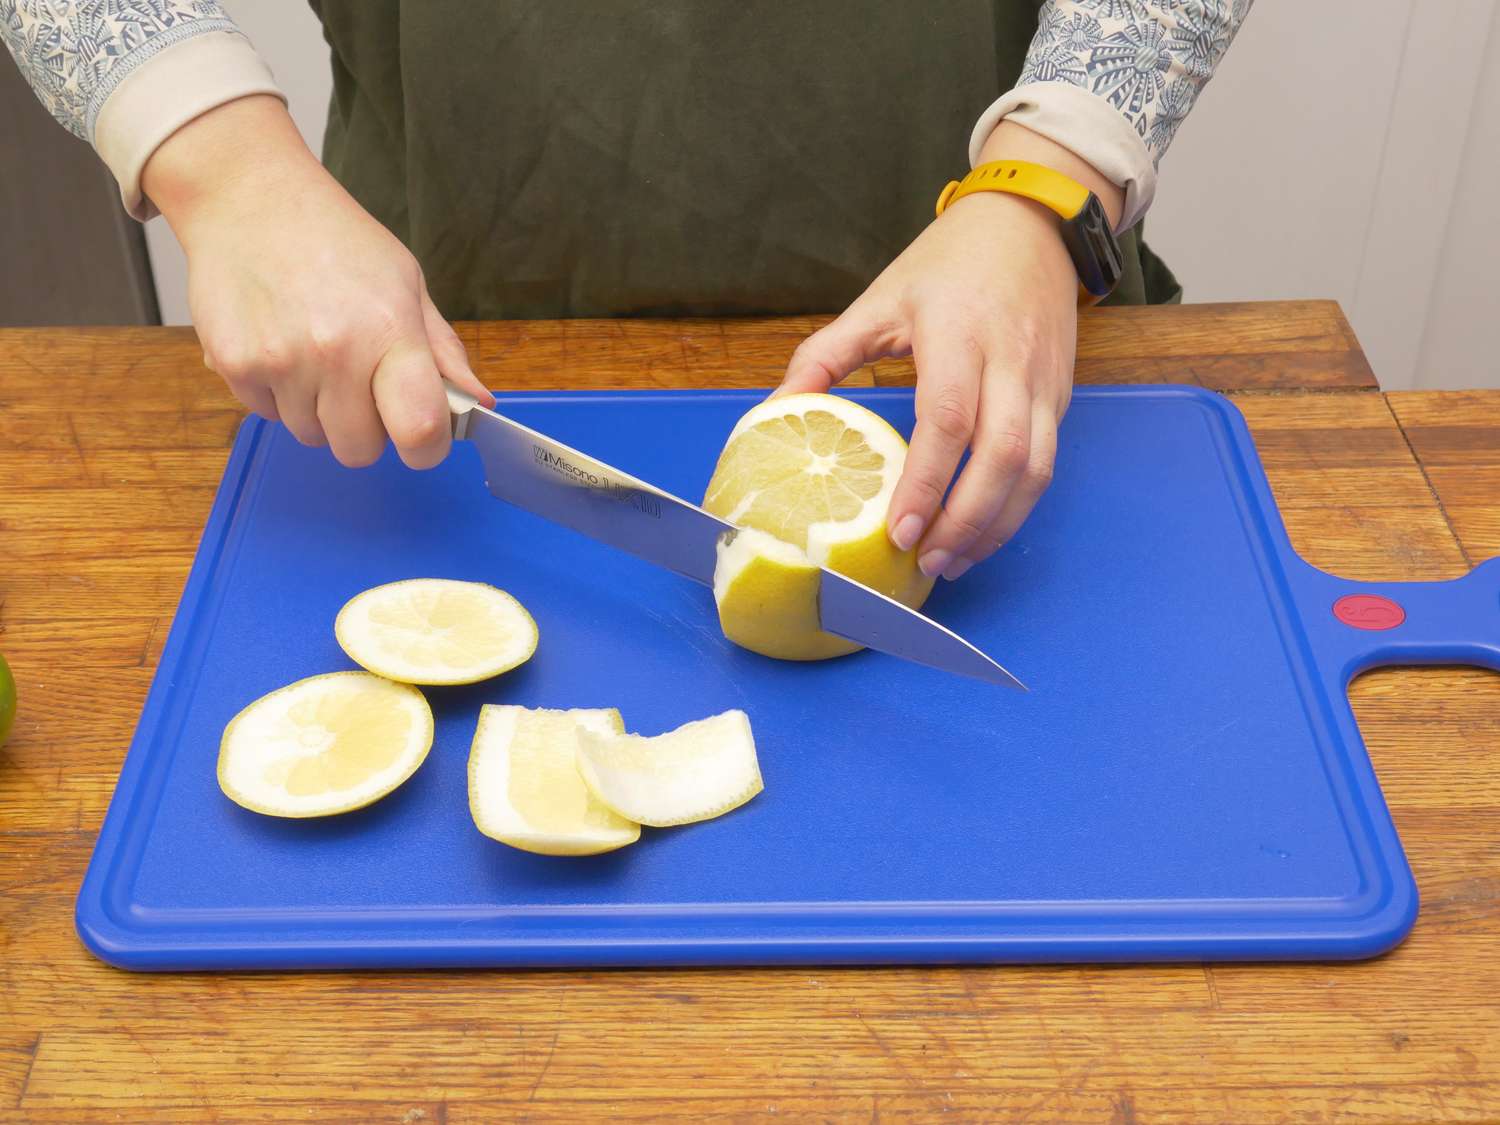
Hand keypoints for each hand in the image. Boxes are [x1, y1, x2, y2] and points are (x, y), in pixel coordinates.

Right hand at [143, 96, 492, 468]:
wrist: (248, 198)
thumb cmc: (337, 240)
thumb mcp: (406, 282)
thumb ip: (442, 350)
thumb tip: (476, 402)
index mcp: (389, 330)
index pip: (419, 428)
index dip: (427, 449)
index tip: (424, 439)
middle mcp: (334, 352)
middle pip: (359, 450)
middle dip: (367, 430)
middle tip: (361, 386)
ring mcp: (279, 361)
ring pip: (312, 436)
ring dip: (319, 412)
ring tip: (316, 355)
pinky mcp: (233, 364)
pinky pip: (267, 416)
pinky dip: (278, 396)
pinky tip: (281, 346)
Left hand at [779, 123, 1121, 580]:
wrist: (1031, 225)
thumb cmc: (949, 263)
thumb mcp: (880, 298)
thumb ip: (824, 356)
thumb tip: (775, 412)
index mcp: (958, 333)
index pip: (949, 418)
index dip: (928, 481)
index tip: (899, 530)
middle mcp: (1009, 361)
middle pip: (1004, 456)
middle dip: (966, 521)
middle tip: (925, 562)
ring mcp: (1043, 383)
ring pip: (1036, 470)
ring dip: (996, 526)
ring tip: (951, 561)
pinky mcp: (1061, 398)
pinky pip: (1046, 465)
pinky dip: (1015, 508)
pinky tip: (980, 533)